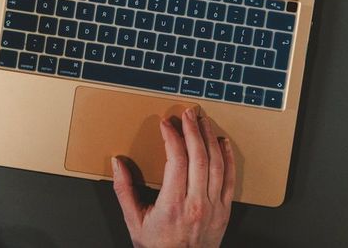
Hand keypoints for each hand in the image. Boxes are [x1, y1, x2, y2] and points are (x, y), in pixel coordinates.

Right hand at [112, 109, 234, 247]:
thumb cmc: (158, 247)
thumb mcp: (134, 221)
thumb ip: (124, 190)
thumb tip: (117, 163)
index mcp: (173, 205)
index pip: (176, 161)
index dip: (172, 137)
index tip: (166, 124)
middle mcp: (196, 204)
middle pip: (198, 157)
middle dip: (192, 130)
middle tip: (187, 113)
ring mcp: (214, 207)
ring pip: (216, 164)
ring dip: (209, 138)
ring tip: (202, 121)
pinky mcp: (225, 210)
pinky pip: (230, 178)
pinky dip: (228, 157)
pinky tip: (222, 143)